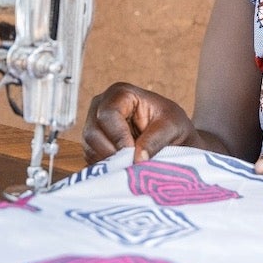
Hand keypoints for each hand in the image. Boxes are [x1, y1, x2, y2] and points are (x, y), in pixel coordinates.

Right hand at [81, 82, 199, 163]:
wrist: (171, 138)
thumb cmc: (172, 124)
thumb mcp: (172, 127)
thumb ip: (155, 140)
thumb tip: (137, 158)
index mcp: (120, 93)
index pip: (108, 114)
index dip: (119, 136)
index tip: (134, 154)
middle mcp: (101, 106)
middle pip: (93, 132)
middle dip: (113, 152)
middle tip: (133, 164)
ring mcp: (94, 124)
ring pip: (89, 148)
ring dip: (110, 162)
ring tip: (131, 166)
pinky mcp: (92, 143)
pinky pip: (91, 158)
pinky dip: (107, 168)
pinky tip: (123, 168)